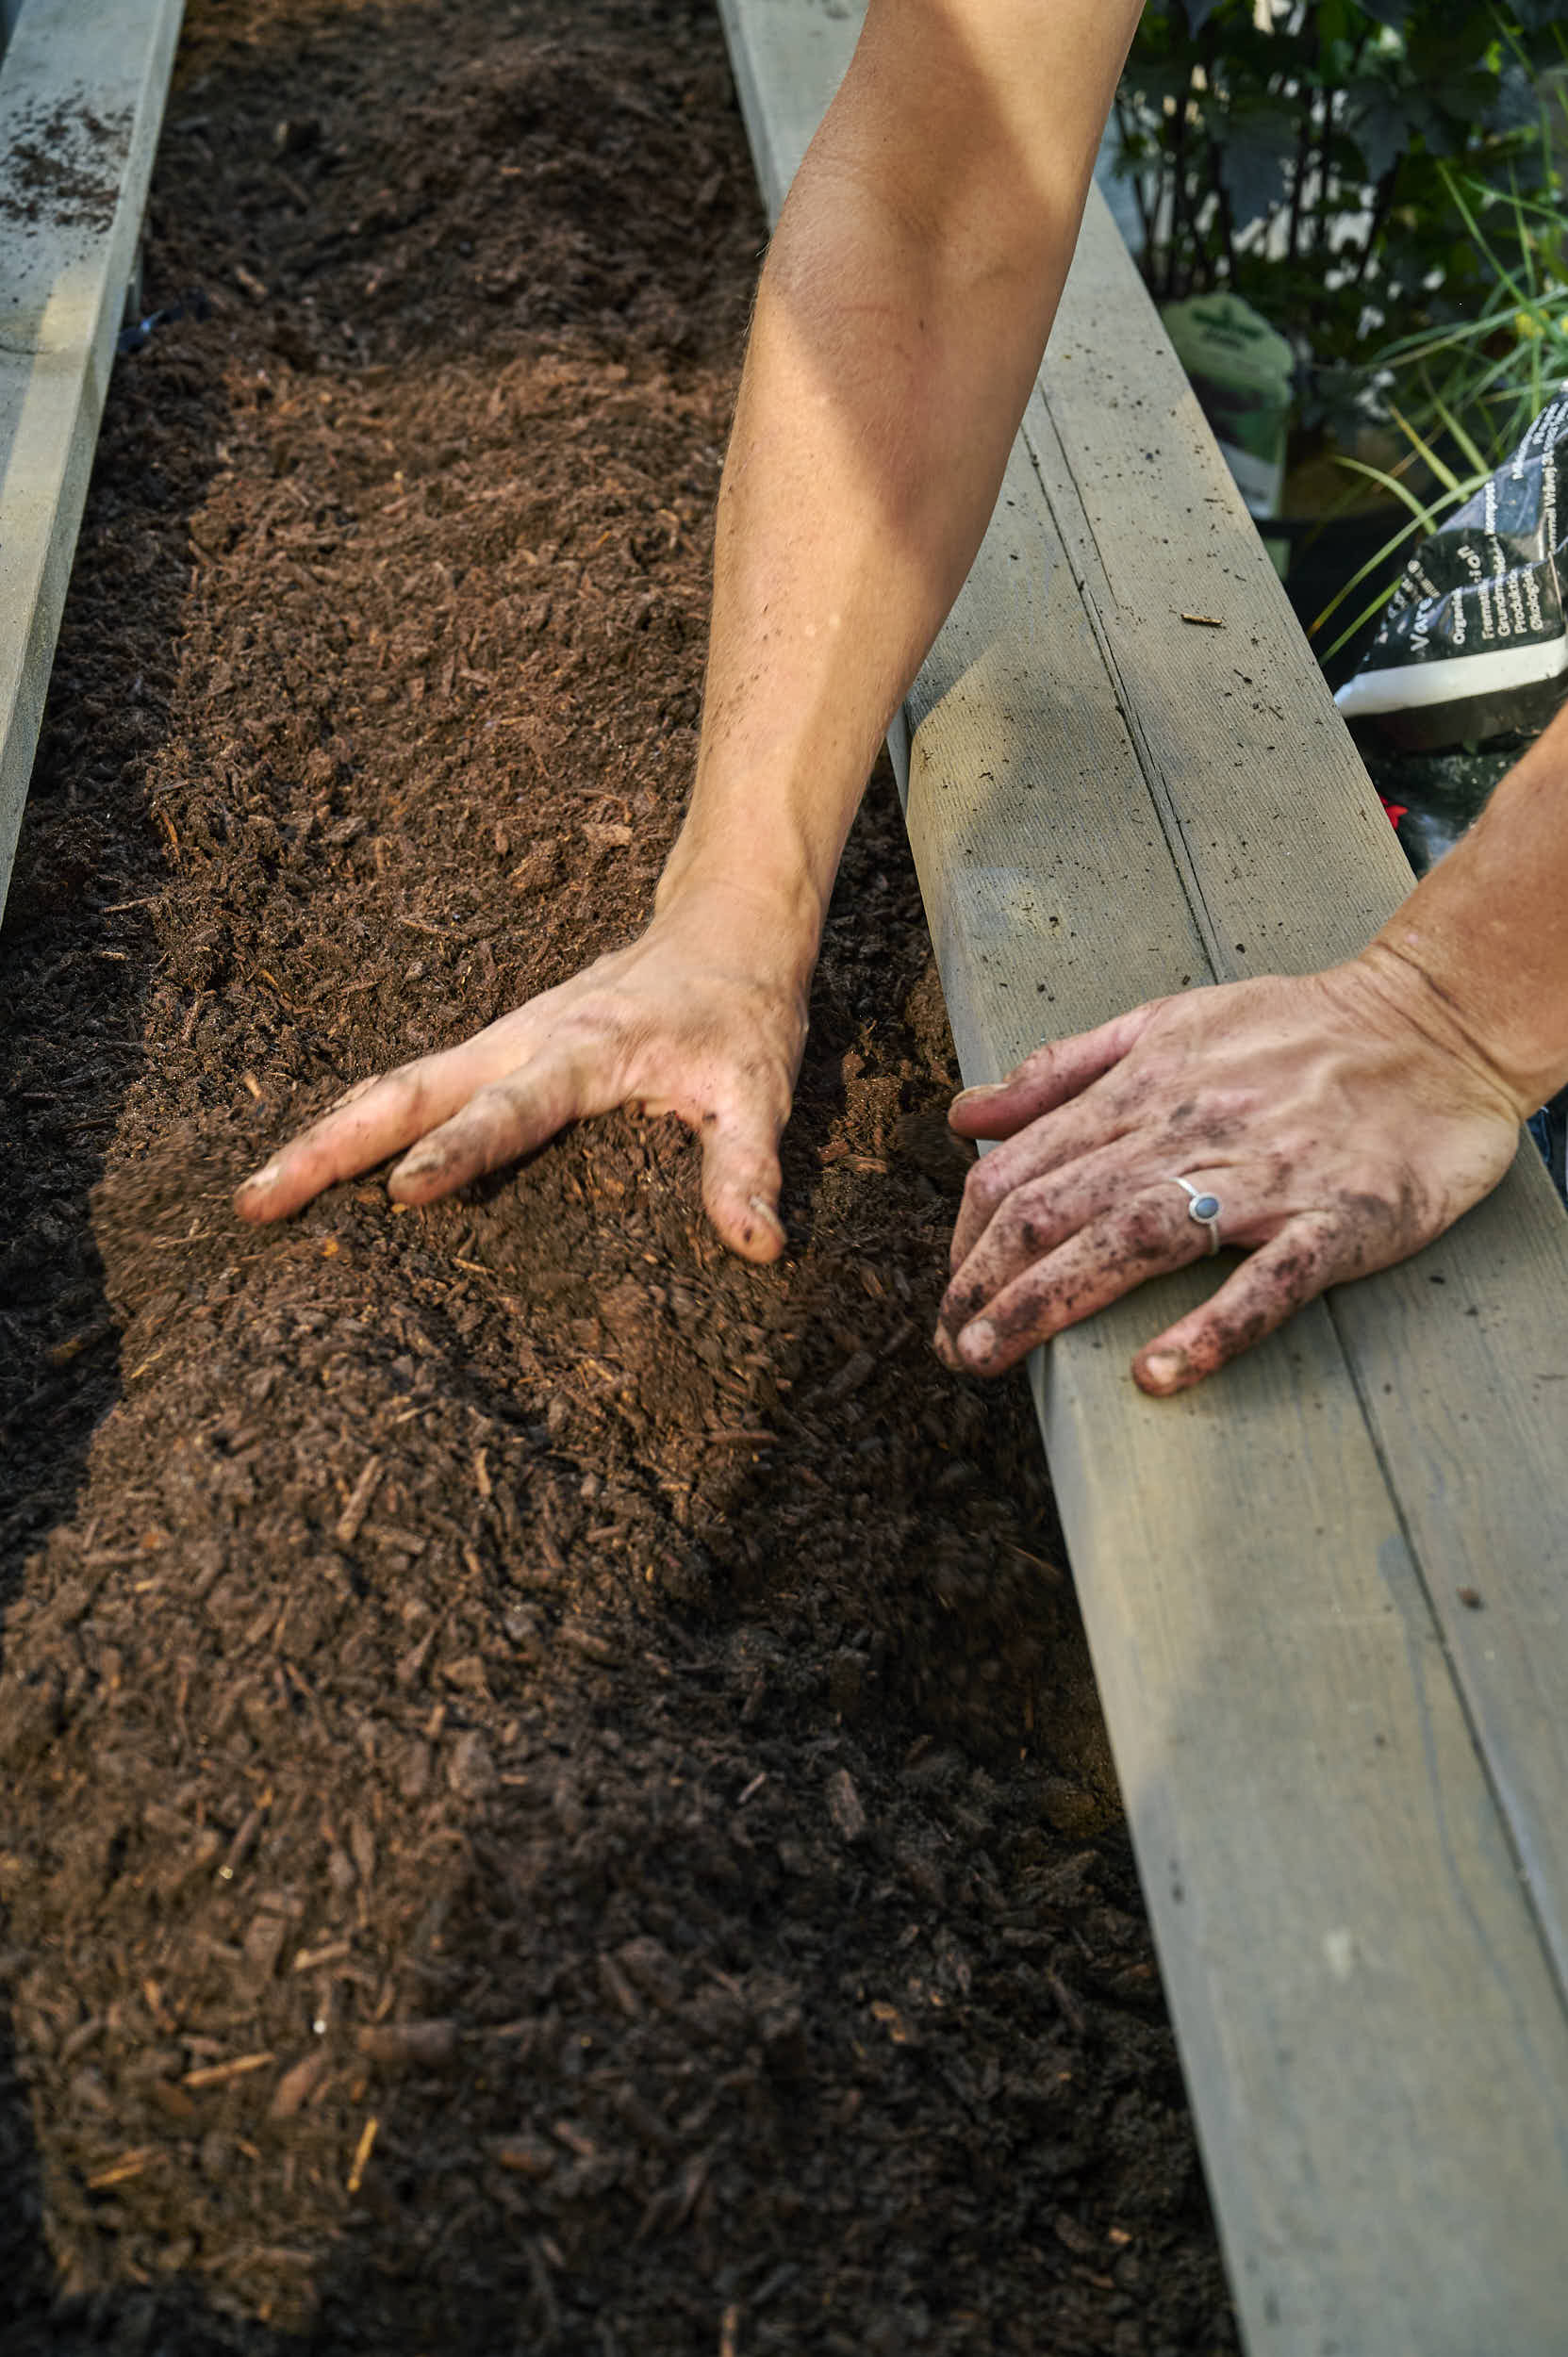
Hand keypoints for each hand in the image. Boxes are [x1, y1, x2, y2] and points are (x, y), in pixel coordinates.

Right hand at [234, 886, 810, 1259]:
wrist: (726, 923)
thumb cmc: (742, 1010)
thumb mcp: (759, 1091)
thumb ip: (748, 1168)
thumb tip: (758, 1246)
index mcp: (583, 1050)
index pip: (509, 1110)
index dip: (458, 1151)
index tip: (402, 1192)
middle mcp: (524, 1039)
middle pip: (406, 1092)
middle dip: (330, 1145)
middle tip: (258, 1200)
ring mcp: (502, 1040)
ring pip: (394, 1086)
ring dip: (325, 1134)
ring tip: (257, 1193)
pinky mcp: (499, 1047)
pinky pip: (413, 1084)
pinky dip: (358, 1118)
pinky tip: (319, 1160)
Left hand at [934, 953, 1525, 1394]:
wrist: (1440, 1023)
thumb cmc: (1299, 1028)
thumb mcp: (1167, 1021)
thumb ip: (1062, 1069)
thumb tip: (965, 1117)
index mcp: (1142, 1086)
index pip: (1021, 1169)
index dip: (968, 1237)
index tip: (949, 1292)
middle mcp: (1189, 1130)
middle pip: (1056, 1210)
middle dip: (982, 1286)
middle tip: (947, 1350)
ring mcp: (1265, 1177)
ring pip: (1133, 1240)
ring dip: (1049, 1303)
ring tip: (992, 1357)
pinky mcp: (1339, 1220)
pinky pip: (1269, 1282)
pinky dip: (1213, 1329)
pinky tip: (1159, 1375)